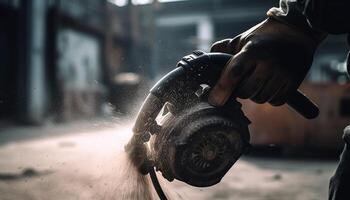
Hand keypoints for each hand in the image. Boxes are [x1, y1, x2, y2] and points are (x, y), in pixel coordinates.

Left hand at [208, 18, 322, 105]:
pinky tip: (269, 86)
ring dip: (255, 94)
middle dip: (240, 90)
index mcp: (253, 51)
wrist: (296, 32)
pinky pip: (275, 101)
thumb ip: (223, 51)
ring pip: (260, 99)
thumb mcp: (242, 40)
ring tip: (257, 81)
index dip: (222, 89)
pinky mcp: (294, 82)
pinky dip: (269, 98)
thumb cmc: (264, 38)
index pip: (234, 74)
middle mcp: (269, 63)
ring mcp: (283, 73)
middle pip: (246, 92)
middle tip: (243, 81)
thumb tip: (206, 60)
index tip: (214, 100)